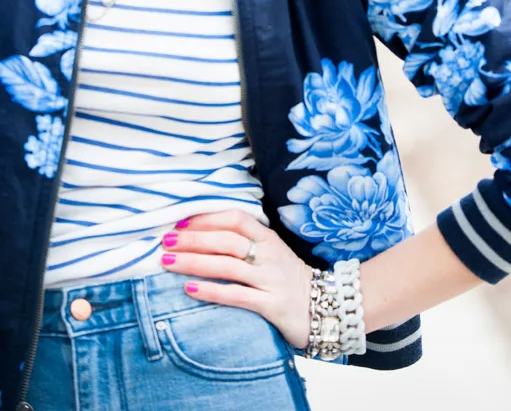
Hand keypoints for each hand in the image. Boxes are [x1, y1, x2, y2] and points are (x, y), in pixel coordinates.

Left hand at [160, 208, 313, 349]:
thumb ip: (246, 242)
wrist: (326, 308)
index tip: (181, 223)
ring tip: (168, 261)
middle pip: (227, 241)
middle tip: (166, 241)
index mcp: (269, 238)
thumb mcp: (272, 253)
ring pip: (227, 266)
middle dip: (193, 239)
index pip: (236, 219)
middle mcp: (270, 255)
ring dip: (194, 262)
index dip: (208, 218)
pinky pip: (237, 295)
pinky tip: (189, 290)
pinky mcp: (271, 305)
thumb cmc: (288, 279)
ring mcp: (271, 279)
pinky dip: (211, 291)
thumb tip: (205, 235)